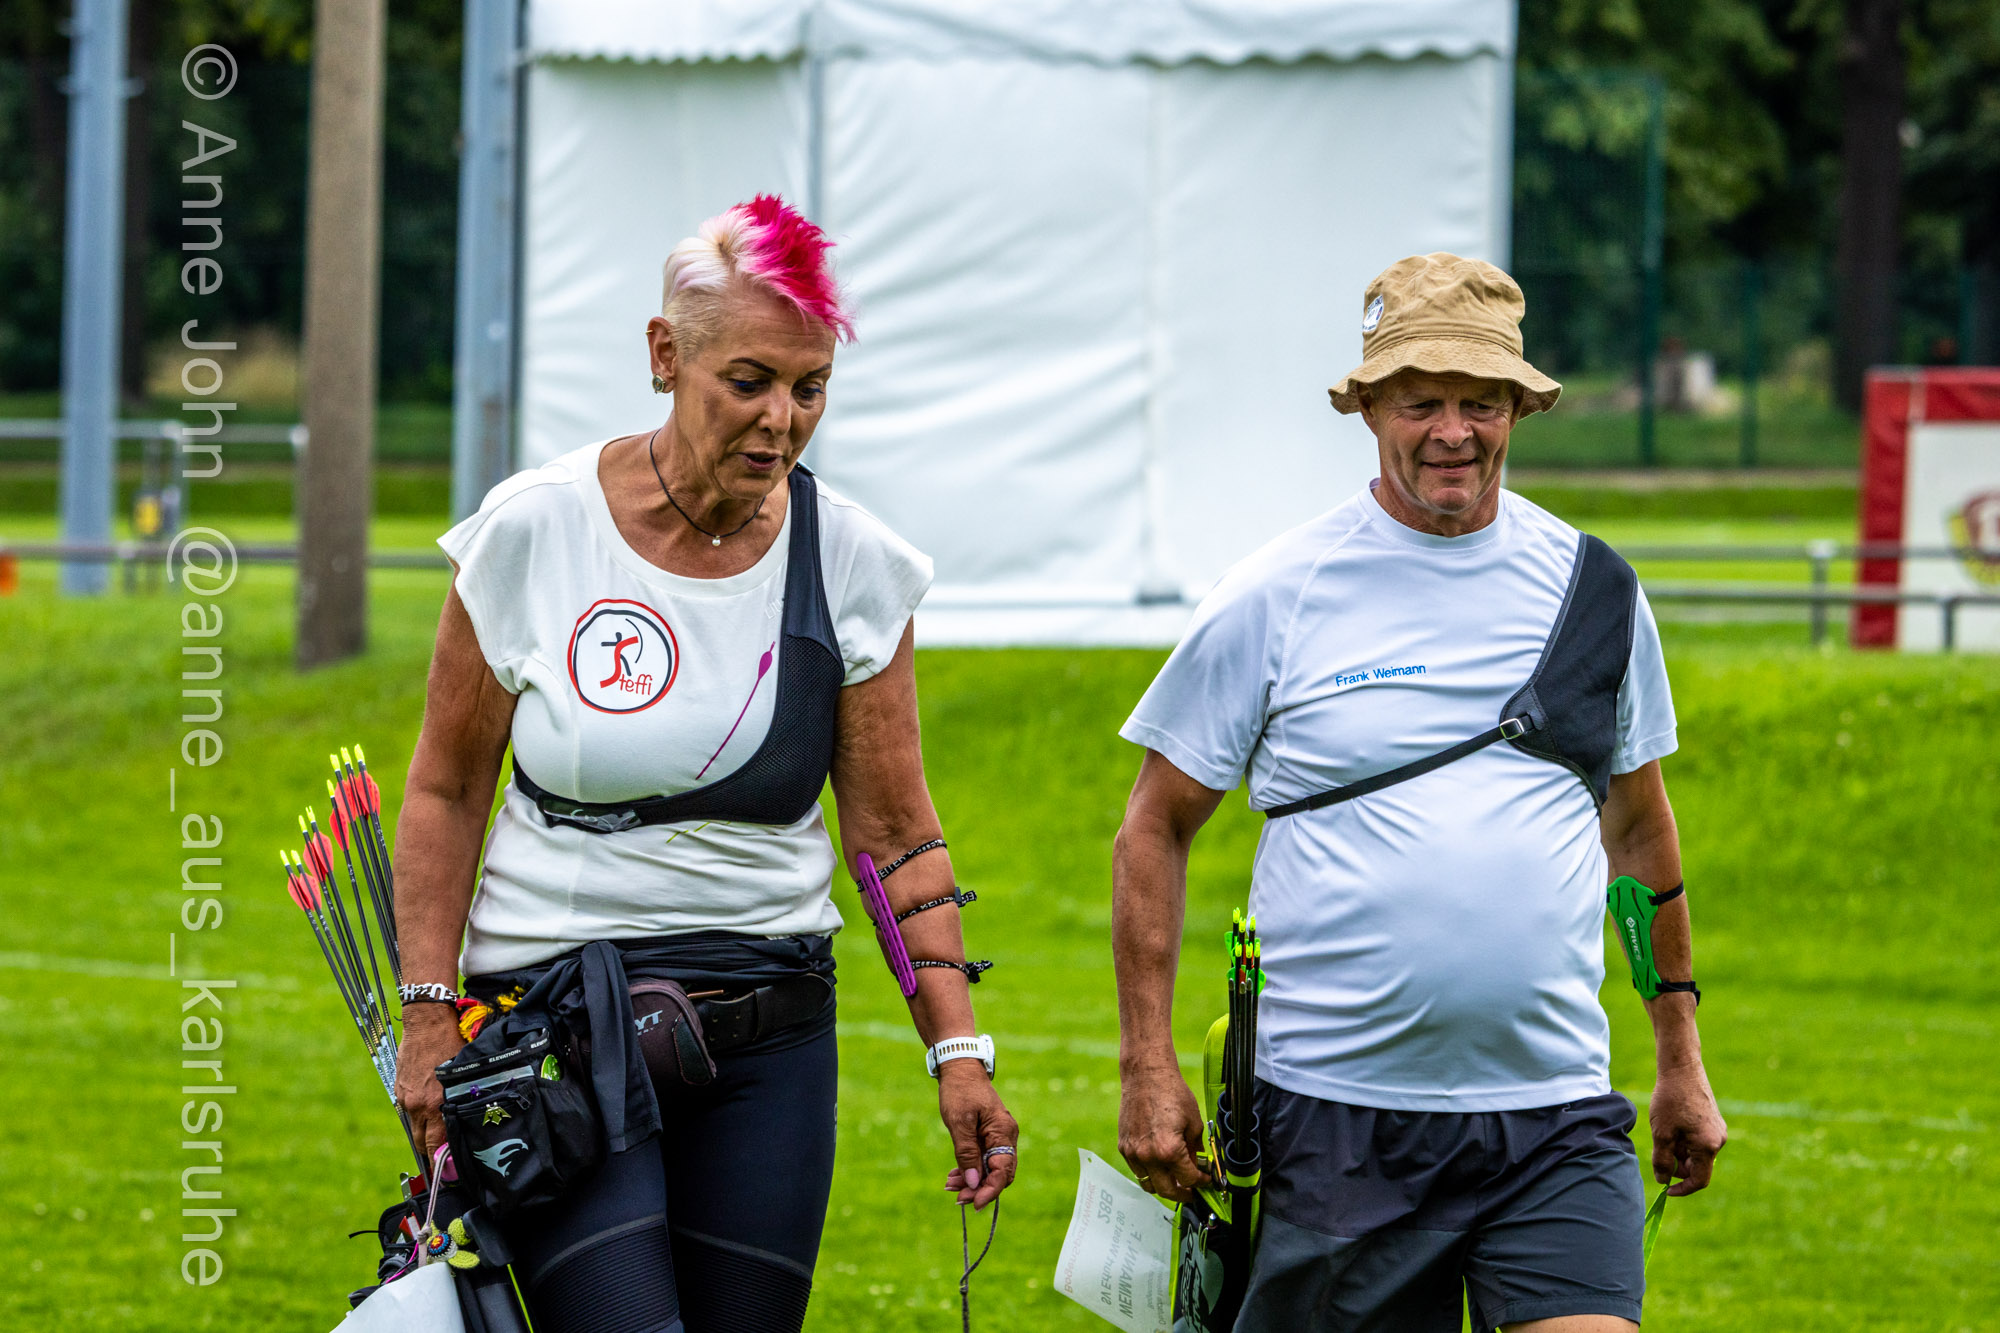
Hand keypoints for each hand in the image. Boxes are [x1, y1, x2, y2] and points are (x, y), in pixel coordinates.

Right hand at [395, 1004, 465, 1159]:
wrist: (428, 1023)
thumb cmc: (452, 1044)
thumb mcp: (463, 1075)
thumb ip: (460, 1100)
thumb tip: (465, 1121)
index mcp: (437, 1104)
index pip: (436, 1144)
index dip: (440, 1161)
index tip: (446, 1171)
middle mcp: (419, 1105)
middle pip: (422, 1142)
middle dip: (431, 1152)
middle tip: (442, 1160)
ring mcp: (406, 1098)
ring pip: (414, 1127)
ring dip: (423, 1134)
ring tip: (435, 1138)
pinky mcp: (399, 1090)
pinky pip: (407, 1111)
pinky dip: (416, 1115)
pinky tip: (427, 1110)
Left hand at [938, 1063, 1018, 1209]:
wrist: (960, 1068)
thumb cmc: (959, 1091)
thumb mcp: (959, 1123)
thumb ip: (967, 1153)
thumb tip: (974, 1182)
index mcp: (1003, 1132)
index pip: (1003, 1171)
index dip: (989, 1190)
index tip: (973, 1203)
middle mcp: (1006, 1136)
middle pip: (999, 1173)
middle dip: (980, 1188)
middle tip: (958, 1198)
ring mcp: (999, 1136)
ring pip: (991, 1168)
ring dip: (973, 1180)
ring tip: (950, 1186)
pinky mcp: (989, 1135)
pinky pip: (984, 1158)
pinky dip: (971, 1169)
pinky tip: (955, 1176)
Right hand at [1119, 1060, 1208, 1203]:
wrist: (1146, 1075)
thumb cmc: (1172, 1093)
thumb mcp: (1194, 1123)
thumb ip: (1196, 1150)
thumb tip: (1199, 1168)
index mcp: (1169, 1151)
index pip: (1188, 1180)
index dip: (1201, 1183)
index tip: (1206, 1181)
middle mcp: (1148, 1156)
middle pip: (1167, 1191)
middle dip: (1183, 1194)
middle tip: (1192, 1192)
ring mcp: (1133, 1153)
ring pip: (1149, 1185)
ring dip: (1164, 1187)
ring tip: (1175, 1181)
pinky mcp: (1123, 1147)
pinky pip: (1137, 1171)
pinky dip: (1149, 1173)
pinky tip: (1160, 1164)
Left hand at [1649, 1059, 1725, 1195]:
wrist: (1681, 1068)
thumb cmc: (1670, 1099)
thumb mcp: (1661, 1133)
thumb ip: (1662, 1161)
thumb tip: (1663, 1181)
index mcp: (1708, 1146)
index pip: (1699, 1180)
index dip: (1682, 1189)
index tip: (1666, 1189)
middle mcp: (1719, 1140)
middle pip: (1697, 1167)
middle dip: (1677, 1166)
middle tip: (1659, 1151)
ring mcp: (1718, 1130)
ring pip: (1697, 1153)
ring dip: (1679, 1152)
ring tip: (1664, 1132)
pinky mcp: (1713, 1121)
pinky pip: (1699, 1141)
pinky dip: (1684, 1141)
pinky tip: (1672, 1124)